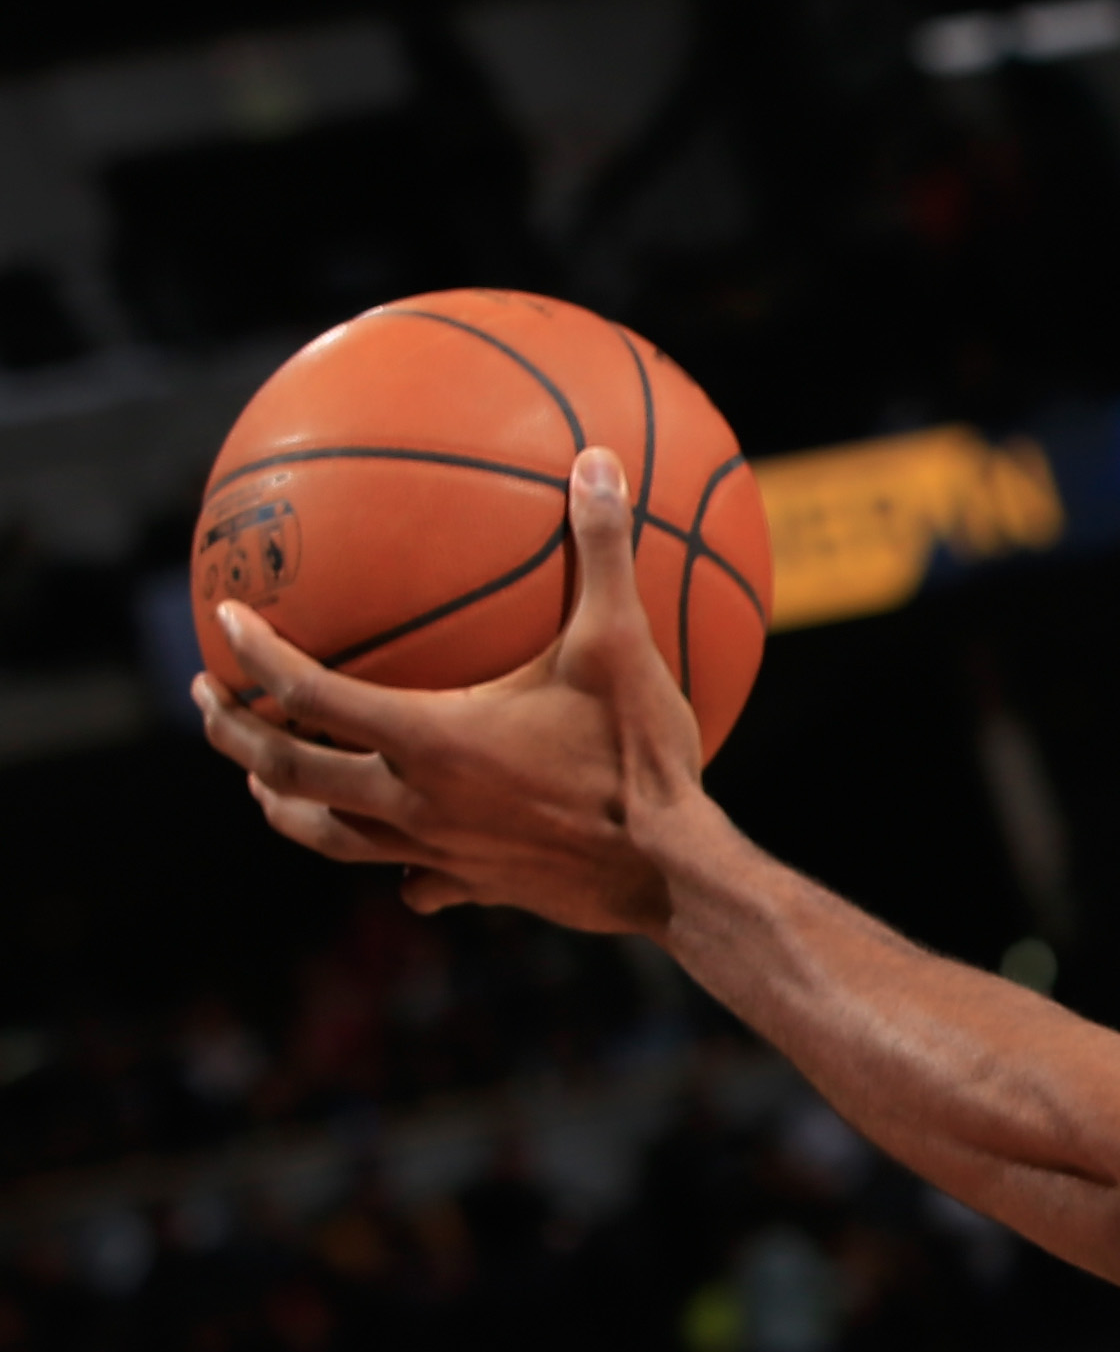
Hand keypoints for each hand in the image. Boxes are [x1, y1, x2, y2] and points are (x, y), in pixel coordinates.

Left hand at [191, 446, 713, 933]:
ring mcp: (439, 853)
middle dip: (233, 734)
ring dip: (282, 805)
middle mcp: (413, 802)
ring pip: (328, 837)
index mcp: (426, 739)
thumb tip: (597, 463)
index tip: (221, 618)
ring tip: (262, 781)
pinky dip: (395, 870)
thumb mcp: (623, 645)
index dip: (256, 651)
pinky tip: (404, 871)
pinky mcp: (477, 888)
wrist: (676, 874)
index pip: (307, 693)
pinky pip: (414, 883)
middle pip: (287, 774)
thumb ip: (602, 553)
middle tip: (210, 696)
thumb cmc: (642, 760)